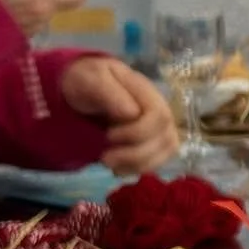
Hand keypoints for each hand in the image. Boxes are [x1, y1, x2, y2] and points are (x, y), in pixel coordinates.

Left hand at [60, 58, 177, 173]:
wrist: (80, 89)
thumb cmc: (85, 82)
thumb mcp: (89, 80)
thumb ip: (109, 93)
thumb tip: (132, 114)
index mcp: (145, 90)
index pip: (159, 116)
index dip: (138, 132)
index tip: (108, 135)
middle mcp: (159, 107)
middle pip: (166, 137)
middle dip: (135, 154)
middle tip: (105, 158)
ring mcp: (159, 125)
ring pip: (167, 151)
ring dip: (138, 165)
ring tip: (110, 165)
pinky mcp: (154, 140)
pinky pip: (160, 160)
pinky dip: (139, 169)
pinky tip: (119, 169)